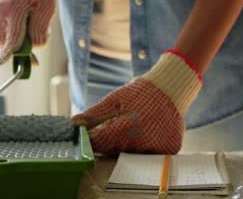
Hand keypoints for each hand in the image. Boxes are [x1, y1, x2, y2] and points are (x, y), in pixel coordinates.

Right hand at [0, 0, 59, 63]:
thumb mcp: (46, 11)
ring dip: (12, 36)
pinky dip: (9, 27)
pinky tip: (19, 19)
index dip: (9, 51)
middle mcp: (1, 7)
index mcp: (15, 7)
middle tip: (28, 51)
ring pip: (1, 32)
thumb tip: (34, 47)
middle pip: (1, 38)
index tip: (2, 62)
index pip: (11, 35)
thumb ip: (39, 30)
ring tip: (27, 26)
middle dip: (12, 47)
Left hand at [72, 50, 202, 154]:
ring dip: (128, 145)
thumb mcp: (112, 101)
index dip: (91, 141)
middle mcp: (144, 142)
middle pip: (116, 151)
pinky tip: (149, 132)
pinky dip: (146, 146)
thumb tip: (71, 126)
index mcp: (126, 128)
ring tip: (135, 126)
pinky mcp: (171, 150)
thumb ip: (91, 117)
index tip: (88, 136)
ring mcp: (159, 148)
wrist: (170, 88)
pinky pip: (151, 154)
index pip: (100, 143)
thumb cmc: (137, 94)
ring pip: (133, 154)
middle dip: (111, 141)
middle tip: (117, 126)